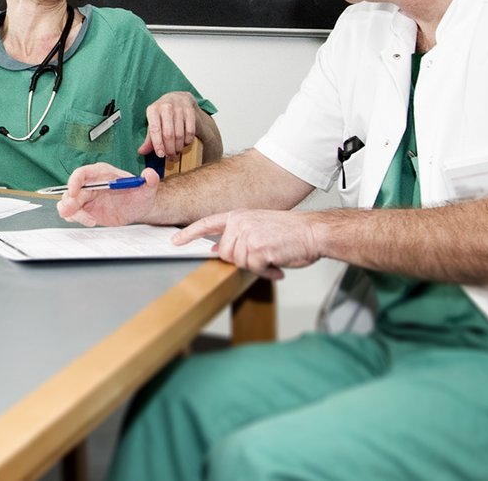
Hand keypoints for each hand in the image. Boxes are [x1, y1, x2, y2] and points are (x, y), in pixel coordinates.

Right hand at [57, 163, 158, 226]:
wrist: (139, 208)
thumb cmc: (140, 194)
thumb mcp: (147, 188)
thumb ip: (149, 180)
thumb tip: (150, 174)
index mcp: (101, 173)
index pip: (82, 173)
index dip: (75, 181)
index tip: (73, 191)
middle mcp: (91, 184)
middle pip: (72, 190)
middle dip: (70, 201)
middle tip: (71, 211)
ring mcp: (87, 198)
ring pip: (68, 203)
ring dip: (71, 212)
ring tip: (89, 220)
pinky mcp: (86, 210)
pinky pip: (73, 214)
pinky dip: (77, 219)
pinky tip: (91, 222)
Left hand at [138, 91, 201, 159]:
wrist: (179, 98)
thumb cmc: (163, 113)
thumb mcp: (153, 122)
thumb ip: (149, 138)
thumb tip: (141, 152)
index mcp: (153, 110)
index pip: (154, 130)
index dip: (158, 144)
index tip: (161, 155)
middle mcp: (165, 107)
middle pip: (168, 134)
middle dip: (169, 149)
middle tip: (170, 157)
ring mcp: (179, 108)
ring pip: (179, 134)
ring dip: (178, 147)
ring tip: (176, 152)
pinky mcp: (190, 111)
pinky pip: (190, 131)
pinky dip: (187, 141)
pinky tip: (184, 144)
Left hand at [174, 209, 322, 279]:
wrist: (313, 231)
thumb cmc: (289, 232)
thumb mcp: (257, 227)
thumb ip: (236, 236)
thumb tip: (216, 251)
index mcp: (238, 216)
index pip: (206, 223)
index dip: (189, 234)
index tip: (175, 241)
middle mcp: (240, 224)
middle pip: (224, 253)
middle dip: (241, 260)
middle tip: (262, 256)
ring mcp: (248, 235)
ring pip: (238, 262)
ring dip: (256, 266)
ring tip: (272, 257)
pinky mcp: (259, 249)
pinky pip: (253, 269)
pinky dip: (266, 271)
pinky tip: (277, 264)